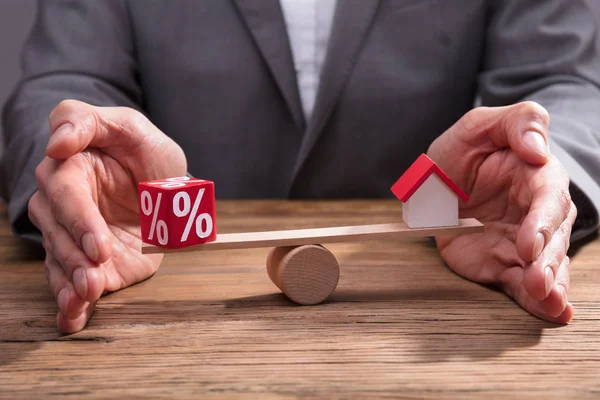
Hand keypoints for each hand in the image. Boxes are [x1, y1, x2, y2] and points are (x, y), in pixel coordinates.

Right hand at [28, 100, 186, 332]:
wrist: (167, 188)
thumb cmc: (146, 153)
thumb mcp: (130, 127)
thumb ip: (89, 121)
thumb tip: (56, 141)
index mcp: (70, 168)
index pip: (64, 193)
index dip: (79, 219)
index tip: (98, 244)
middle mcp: (65, 205)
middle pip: (58, 233)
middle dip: (76, 257)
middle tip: (96, 274)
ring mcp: (76, 238)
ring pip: (61, 261)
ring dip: (71, 283)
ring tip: (86, 297)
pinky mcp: (90, 263)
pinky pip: (72, 285)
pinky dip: (71, 305)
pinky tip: (72, 319)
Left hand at [428, 101, 575, 322]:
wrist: (443, 181)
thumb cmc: (467, 149)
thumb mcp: (481, 125)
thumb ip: (518, 123)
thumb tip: (538, 148)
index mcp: (536, 177)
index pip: (547, 200)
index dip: (541, 222)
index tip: (529, 243)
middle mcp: (536, 214)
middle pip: (552, 239)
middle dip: (548, 262)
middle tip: (540, 282)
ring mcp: (522, 243)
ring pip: (545, 266)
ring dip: (550, 286)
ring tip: (552, 303)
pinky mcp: (505, 263)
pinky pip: (522, 284)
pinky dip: (537, 301)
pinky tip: (552, 313)